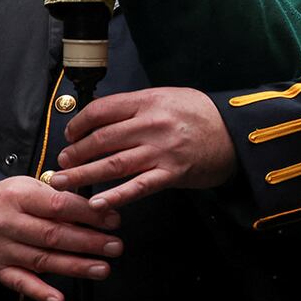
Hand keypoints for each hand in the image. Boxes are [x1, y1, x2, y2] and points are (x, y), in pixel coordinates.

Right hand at [0, 176, 121, 300]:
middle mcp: (5, 223)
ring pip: (42, 260)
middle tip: (114, 246)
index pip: (58, 205)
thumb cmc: (6, 201)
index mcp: (17, 197)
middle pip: (53, 235)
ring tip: (101, 268)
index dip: (89, 214)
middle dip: (89, 242)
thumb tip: (98, 209)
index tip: (112, 221)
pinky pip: (20, 283)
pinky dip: (40, 292)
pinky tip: (59, 298)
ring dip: (76, 267)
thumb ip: (58, 198)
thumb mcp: (29, 188)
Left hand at [53, 87, 236, 208]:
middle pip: (101, 139)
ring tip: (63, 182)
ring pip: (112, 164)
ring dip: (83, 174)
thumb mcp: (169, 97)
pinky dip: (116, 196)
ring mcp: (162, 151)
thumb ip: (137, 106)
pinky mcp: (172, 174)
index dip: (78, 125)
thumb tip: (101, 115)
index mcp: (149, 102)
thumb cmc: (202, 116)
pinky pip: (138, 187)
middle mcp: (152, 125)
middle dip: (75, 153)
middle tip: (62, 163)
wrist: (238, 134)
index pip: (101, 111)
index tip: (70, 135)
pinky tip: (99, 203)